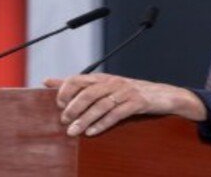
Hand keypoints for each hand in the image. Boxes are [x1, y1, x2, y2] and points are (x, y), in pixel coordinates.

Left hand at [43, 73, 206, 136]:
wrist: (164, 95)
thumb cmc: (130, 93)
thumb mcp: (105, 86)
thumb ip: (77, 85)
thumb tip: (47, 81)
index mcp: (103, 78)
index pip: (79, 79)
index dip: (66, 90)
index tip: (57, 104)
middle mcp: (113, 82)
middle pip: (88, 92)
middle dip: (74, 107)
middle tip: (64, 121)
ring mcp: (125, 92)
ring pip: (101, 104)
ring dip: (85, 119)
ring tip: (74, 131)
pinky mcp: (137, 102)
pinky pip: (117, 113)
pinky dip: (103, 123)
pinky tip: (92, 132)